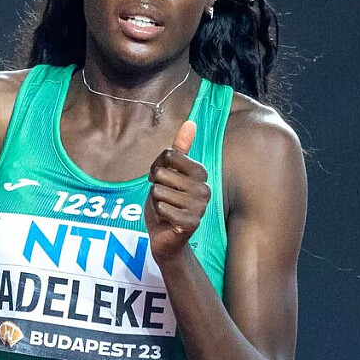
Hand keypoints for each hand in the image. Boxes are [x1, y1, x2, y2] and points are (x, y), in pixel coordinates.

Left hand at [145, 120, 210, 261]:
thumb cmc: (167, 203)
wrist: (165, 237)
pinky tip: (166, 220)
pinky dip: (158, 214)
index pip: (168, 155)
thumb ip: (179, 150)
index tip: (162, 180)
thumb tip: (191, 122)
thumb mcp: (169, 174)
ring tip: (166, 210)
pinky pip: (161, 207)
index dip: (156, 167)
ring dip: (155, 202)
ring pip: (158, 191)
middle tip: (164, 199)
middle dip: (155, 186)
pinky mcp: (191, 223)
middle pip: (161, 173)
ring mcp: (200, 207)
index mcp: (201, 173)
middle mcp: (204, 188)